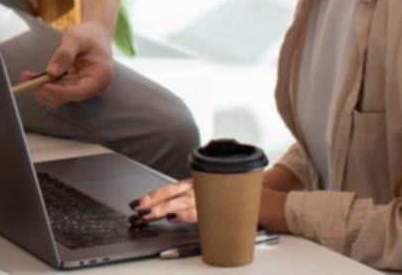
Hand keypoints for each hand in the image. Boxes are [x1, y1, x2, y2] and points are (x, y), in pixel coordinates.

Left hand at [25, 22, 114, 106]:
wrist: (95, 34)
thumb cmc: (89, 34)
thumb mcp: (76, 38)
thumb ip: (65, 54)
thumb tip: (51, 73)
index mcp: (101, 76)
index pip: (80, 91)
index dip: (60, 92)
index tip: (43, 87)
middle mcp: (94, 87)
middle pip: (68, 96)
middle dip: (47, 90)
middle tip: (28, 80)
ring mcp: (84, 87)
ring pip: (60, 95)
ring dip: (42, 88)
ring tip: (26, 76)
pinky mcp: (75, 85)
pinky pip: (58, 89)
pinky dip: (44, 84)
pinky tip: (31, 76)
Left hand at [131, 182, 289, 231]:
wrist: (267, 199)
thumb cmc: (239, 196)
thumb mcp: (215, 193)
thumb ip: (197, 201)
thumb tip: (176, 213)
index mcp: (198, 184)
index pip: (170, 189)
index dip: (153, 196)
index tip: (137, 204)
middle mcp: (202, 187)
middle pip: (171, 194)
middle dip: (151, 203)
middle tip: (135, 212)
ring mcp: (211, 195)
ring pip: (181, 202)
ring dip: (161, 210)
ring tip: (146, 216)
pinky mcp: (221, 205)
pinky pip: (200, 211)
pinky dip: (185, 214)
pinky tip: (172, 217)